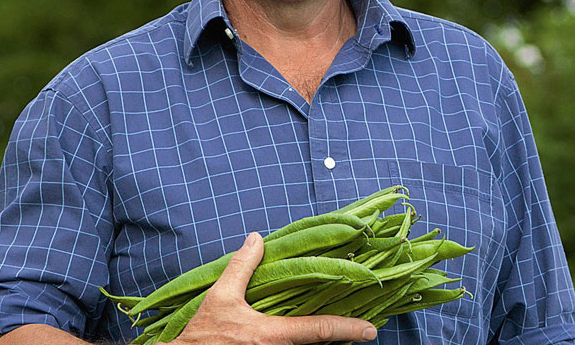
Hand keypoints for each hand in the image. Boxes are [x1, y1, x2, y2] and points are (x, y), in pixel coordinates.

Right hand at [163, 232, 377, 344]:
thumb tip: (258, 239)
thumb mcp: (221, 296)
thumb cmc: (203, 336)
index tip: (372, 329)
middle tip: (361, 326)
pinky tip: (312, 338)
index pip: (318, 330)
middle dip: (340, 337)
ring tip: (341, 331)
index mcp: (271, 334)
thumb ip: (242, 267)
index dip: (348, 328)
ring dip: (323, 342)